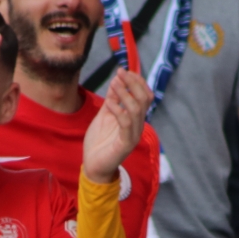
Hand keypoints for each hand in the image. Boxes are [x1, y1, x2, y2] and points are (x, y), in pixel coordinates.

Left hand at [83, 68, 149, 183]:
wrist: (93, 166)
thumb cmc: (99, 142)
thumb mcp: (105, 115)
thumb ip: (112, 99)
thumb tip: (116, 80)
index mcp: (134, 118)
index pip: (145, 95)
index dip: (136, 81)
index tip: (122, 70)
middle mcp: (137, 125)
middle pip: (145, 99)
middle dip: (133, 83)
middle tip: (120, 73)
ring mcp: (133, 135)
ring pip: (137, 109)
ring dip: (125, 93)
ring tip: (114, 84)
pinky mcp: (126, 144)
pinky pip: (126, 123)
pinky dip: (118, 110)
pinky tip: (109, 104)